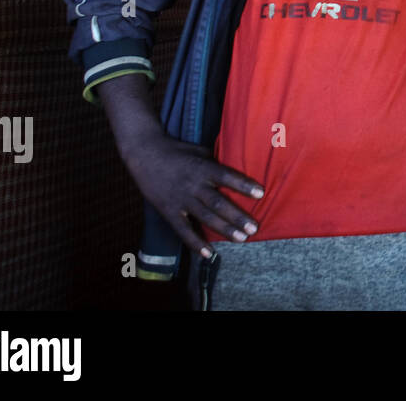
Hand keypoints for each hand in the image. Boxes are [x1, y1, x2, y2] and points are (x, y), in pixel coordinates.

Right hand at [121, 132, 263, 257]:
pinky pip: (183, 230)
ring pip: (205, 217)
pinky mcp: (169, 211)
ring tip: (242, 238)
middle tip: (255, 228)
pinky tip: (209, 253)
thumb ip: (216, 163)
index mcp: (203, 167)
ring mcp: (180, 199)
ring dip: (225, 229)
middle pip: (219, 203)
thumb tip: (237, 172)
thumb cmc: (177, 150)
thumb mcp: (200, 151)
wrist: (144, 154)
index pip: (227, 177)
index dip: (244, 185)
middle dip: (238, 216)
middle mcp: (193, 185)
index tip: (261, 193)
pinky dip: (196, 243)